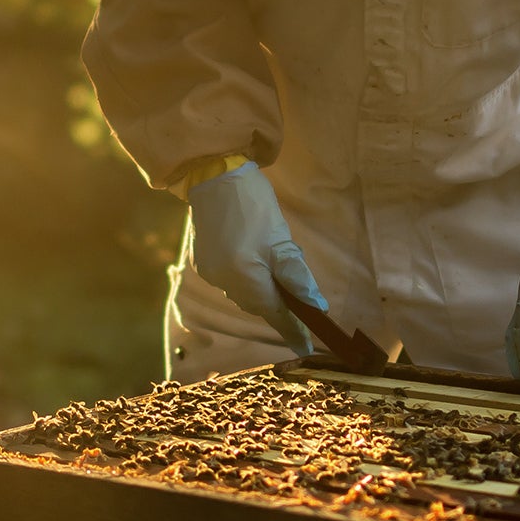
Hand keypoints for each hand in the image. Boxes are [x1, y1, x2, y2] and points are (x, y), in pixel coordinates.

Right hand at [187, 161, 327, 352]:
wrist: (215, 174)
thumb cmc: (254, 204)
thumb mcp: (281, 240)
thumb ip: (296, 276)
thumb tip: (316, 305)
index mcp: (245, 278)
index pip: (275, 313)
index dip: (293, 330)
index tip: (307, 346)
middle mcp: (224, 282)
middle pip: (258, 304)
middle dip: (279, 305)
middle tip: (300, 304)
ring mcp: (210, 272)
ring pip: (244, 292)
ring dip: (262, 289)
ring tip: (275, 269)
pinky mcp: (203, 261)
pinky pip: (230, 279)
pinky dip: (245, 277)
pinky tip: (252, 259)